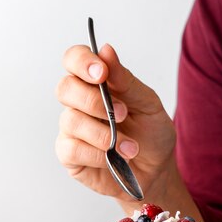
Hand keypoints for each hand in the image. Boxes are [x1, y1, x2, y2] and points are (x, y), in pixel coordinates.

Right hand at [55, 43, 175, 206]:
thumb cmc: (151, 135)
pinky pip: (72, 150)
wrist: (156, 171)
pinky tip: (113, 158)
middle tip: (123, 114)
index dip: (82, 61)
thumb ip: (126, 80)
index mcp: (95, 83)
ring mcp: (72, 130)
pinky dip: (96, 154)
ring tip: (131, 147)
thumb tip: (106, 50)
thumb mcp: (148, 104)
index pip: (74, 60)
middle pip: (65, 88)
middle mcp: (78, 104)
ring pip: (70, 121)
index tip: (102, 72)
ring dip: (104, 134)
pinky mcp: (70, 157)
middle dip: (93, 100)